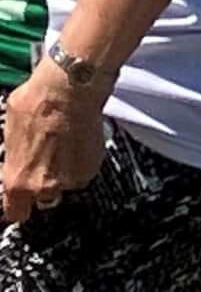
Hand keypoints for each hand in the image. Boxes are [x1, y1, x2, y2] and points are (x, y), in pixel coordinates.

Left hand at [1, 67, 105, 223]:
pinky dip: (81, 160)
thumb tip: (12, 154)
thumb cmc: (39, 101)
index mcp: (18, 180)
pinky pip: (83, 171)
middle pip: (43, 198)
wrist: (72, 86)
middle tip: (45, 159)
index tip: (21, 196)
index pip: (16, 212)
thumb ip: (12, 154)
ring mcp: (71, 177)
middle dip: (43, 182)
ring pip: (65, 183)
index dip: (18, 203)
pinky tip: (76, 140)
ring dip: (64, 170)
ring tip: (62, 145)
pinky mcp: (92, 165)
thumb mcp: (8, 129)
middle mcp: (45, 185)